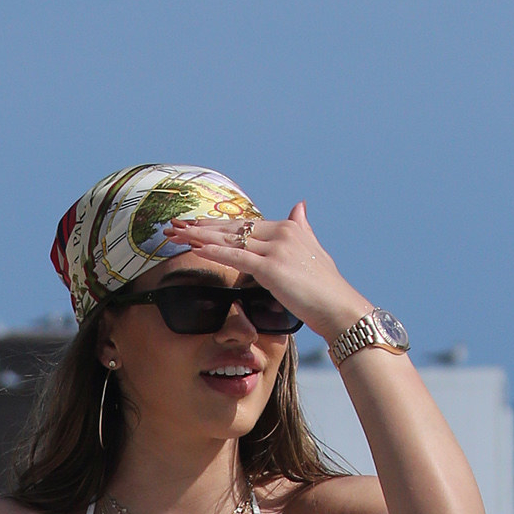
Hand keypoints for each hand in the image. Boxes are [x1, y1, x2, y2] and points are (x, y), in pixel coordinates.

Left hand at [165, 200, 366, 344]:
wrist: (339, 307)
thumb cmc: (326, 288)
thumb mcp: (314, 251)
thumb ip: (303, 228)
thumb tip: (300, 205)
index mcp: (288, 228)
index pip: (245, 224)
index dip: (218, 225)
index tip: (194, 224)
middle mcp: (282, 233)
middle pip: (233, 227)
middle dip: (201, 227)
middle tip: (174, 226)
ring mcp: (277, 249)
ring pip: (230, 239)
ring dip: (199, 236)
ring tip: (175, 235)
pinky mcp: (273, 268)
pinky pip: (237, 258)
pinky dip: (215, 252)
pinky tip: (196, 249)